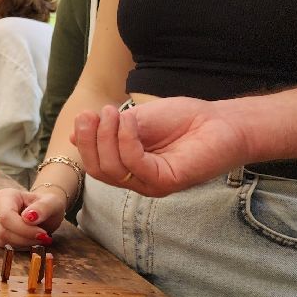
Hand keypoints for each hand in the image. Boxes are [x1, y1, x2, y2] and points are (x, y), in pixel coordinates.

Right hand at [0, 186, 65, 249]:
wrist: (40, 212)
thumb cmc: (46, 206)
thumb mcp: (52, 203)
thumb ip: (43, 208)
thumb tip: (28, 217)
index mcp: (5, 195)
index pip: (6, 216)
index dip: (24, 229)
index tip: (43, 234)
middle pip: (2, 230)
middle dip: (25, 238)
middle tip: (43, 238)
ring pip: (0, 240)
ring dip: (22, 243)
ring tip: (37, 238)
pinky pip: (0, 245)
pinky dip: (16, 246)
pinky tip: (27, 240)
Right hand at [73, 99, 249, 196]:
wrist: (222, 121)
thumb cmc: (184, 120)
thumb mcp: (137, 120)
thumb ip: (109, 130)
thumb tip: (74, 137)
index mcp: (129, 167)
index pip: (95, 163)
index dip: (85, 141)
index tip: (85, 115)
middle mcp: (138, 180)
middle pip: (98, 170)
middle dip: (90, 141)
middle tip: (91, 114)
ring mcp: (151, 184)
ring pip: (113, 170)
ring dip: (106, 138)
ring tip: (112, 112)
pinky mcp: (166, 182)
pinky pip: (135, 165)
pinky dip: (125, 141)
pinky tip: (129, 122)